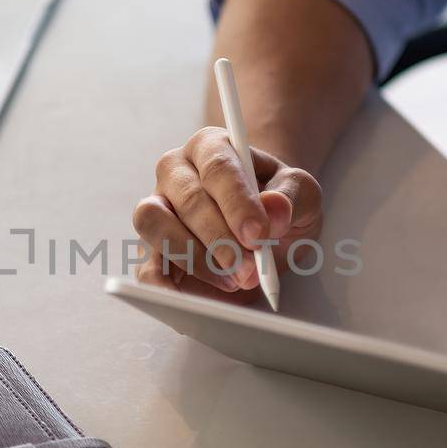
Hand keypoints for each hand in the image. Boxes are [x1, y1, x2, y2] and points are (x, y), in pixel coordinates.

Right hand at [132, 126, 322, 303]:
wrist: (265, 227)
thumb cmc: (278, 203)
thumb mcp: (301, 194)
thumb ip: (292, 196)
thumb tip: (274, 209)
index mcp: (212, 147)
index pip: (219, 167)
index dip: (237, 203)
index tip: (258, 235)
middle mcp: (176, 172)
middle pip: (188, 199)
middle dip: (220, 239)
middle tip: (249, 268)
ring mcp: (158, 208)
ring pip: (154, 223)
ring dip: (193, 257)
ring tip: (232, 280)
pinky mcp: (152, 249)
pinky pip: (145, 267)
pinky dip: (161, 287)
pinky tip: (190, 300)